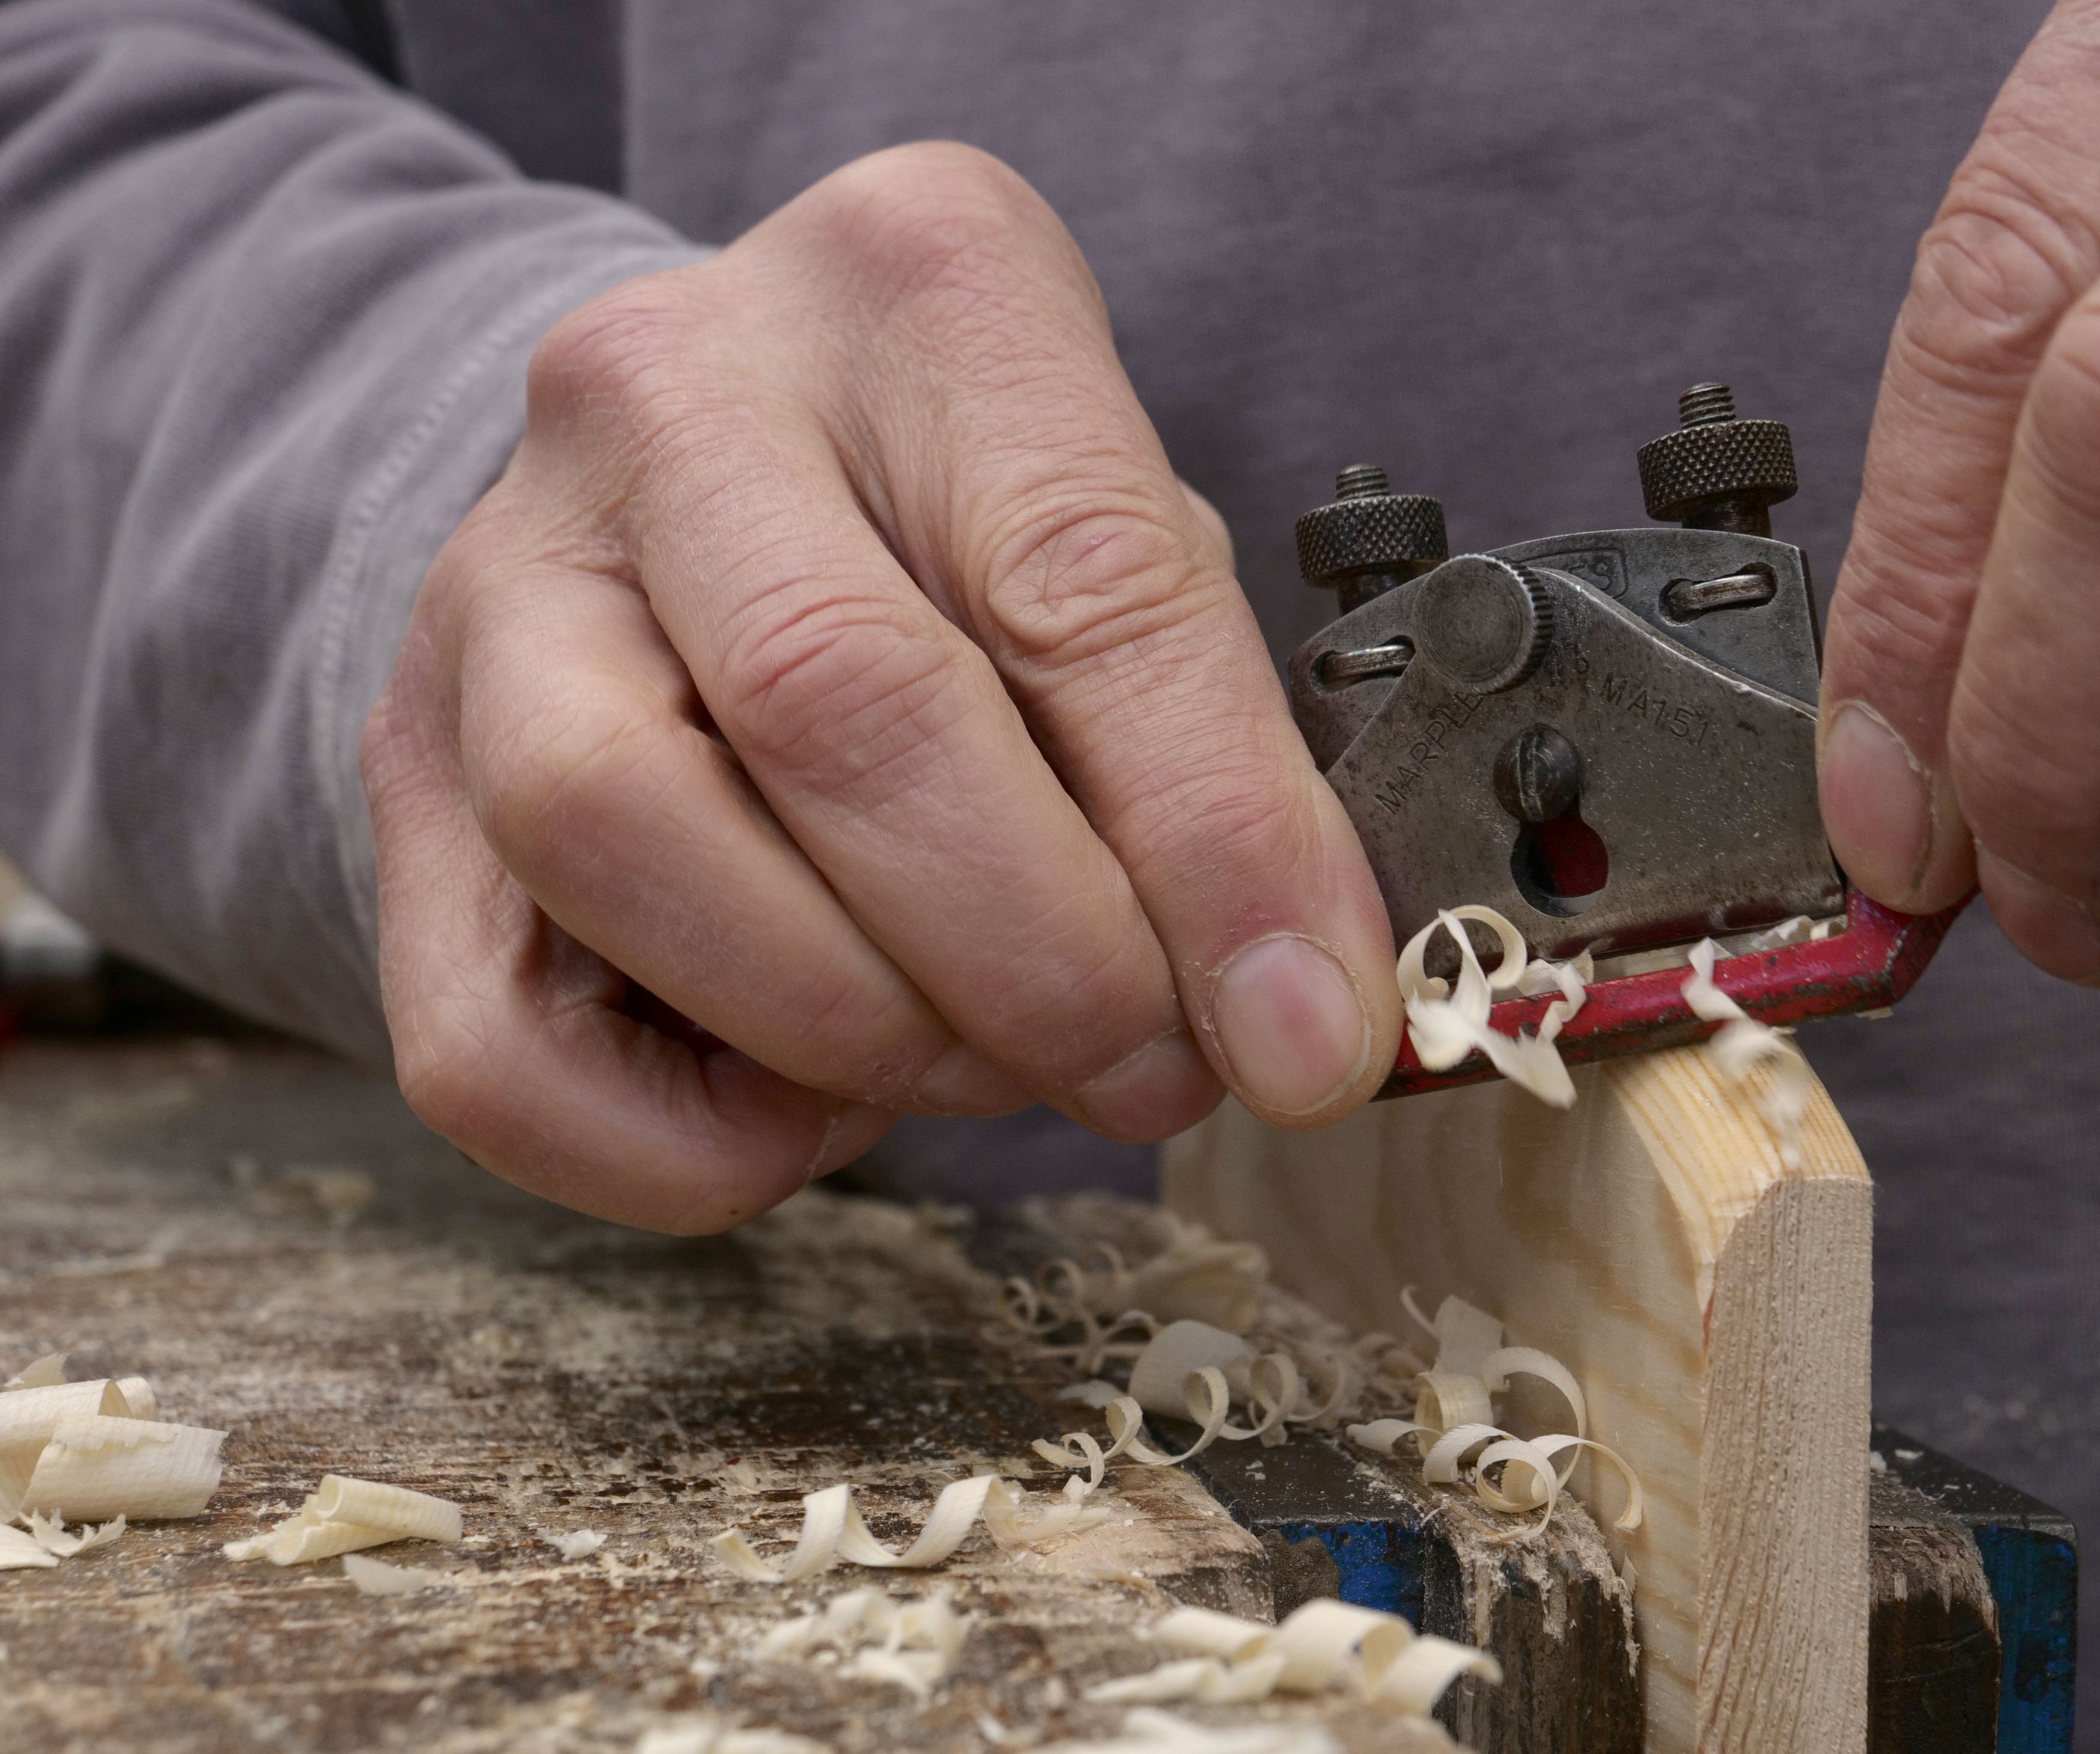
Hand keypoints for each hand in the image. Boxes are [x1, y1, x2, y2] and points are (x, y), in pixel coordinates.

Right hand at [362, 143, 1398, 1232]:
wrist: (707, 484)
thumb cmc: (974, 532)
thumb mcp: (1138, 566)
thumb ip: (1220, 756)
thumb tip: (1303, 1017)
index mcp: (920, 290)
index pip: (1083, 578)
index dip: (1218, 839)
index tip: (1313, 1028)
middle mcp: (673, 393)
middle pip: (841, 701)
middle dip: (1041, 955)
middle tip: (1153, 1067)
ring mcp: (496, 578)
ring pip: (622, 833)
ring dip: (855, 1028)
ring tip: (988, 1061)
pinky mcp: (399, 776)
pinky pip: (490, 1047)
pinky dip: (686, 1141)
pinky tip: (812, 1093)